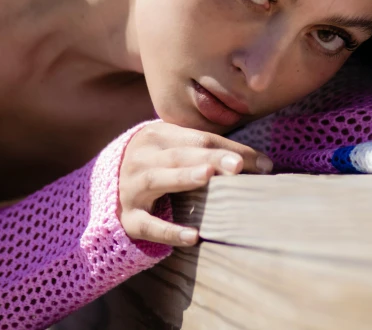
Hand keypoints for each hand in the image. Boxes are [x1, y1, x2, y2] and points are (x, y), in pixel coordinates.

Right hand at [119, 122, 272, 245]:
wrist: (107, 188)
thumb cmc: (159, 165)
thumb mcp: (177, 150)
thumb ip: (212, 152)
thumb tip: (265, 165)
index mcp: (157, 136)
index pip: (199, 139)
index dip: (230, 149)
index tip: (263, 163)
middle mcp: (142, 158)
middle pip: (180, 155)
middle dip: (210, 158)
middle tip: (238, 165)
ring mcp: (130, 188)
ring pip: (157, 179)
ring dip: (183, 177)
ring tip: (208, 176)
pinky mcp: (128, 218)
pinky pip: (148, 225)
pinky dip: (169, 230)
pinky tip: (193, 236)